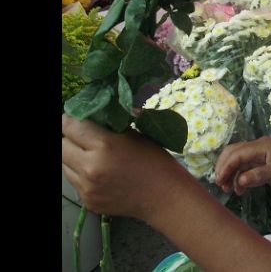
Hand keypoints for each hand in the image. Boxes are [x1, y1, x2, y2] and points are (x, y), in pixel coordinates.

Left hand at [62, 114, 183, 219]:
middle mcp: (90, 167)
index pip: (70, 127)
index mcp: (105, 145)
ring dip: (72, 157)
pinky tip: (97, 172)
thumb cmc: (156, 161)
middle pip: (60, 146)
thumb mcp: (136, 135)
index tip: (72, 119)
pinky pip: (74, 182)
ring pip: (63, 165)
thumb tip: (96, 115)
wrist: (165, 196)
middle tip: (80, 136)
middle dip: (68, 138)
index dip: (69, 120)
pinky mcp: (87, 201)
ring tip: (89, 154)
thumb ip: (113, 126)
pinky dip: (80, 174)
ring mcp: (87, 187)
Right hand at [215, 137, 270, 194]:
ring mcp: (261, 156)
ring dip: (231, 174)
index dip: (225, 167)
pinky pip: (247, 168)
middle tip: (221, 186)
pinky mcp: (264, 164)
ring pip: (238, 162)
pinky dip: (240, 178)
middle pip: (233, 154)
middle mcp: (258, 148)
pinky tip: (241, 190)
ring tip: (229, 190)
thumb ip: (261, 175)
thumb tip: (241, 181)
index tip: (220, 182)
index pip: (237, 154)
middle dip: (224, 168)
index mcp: (261, 146)